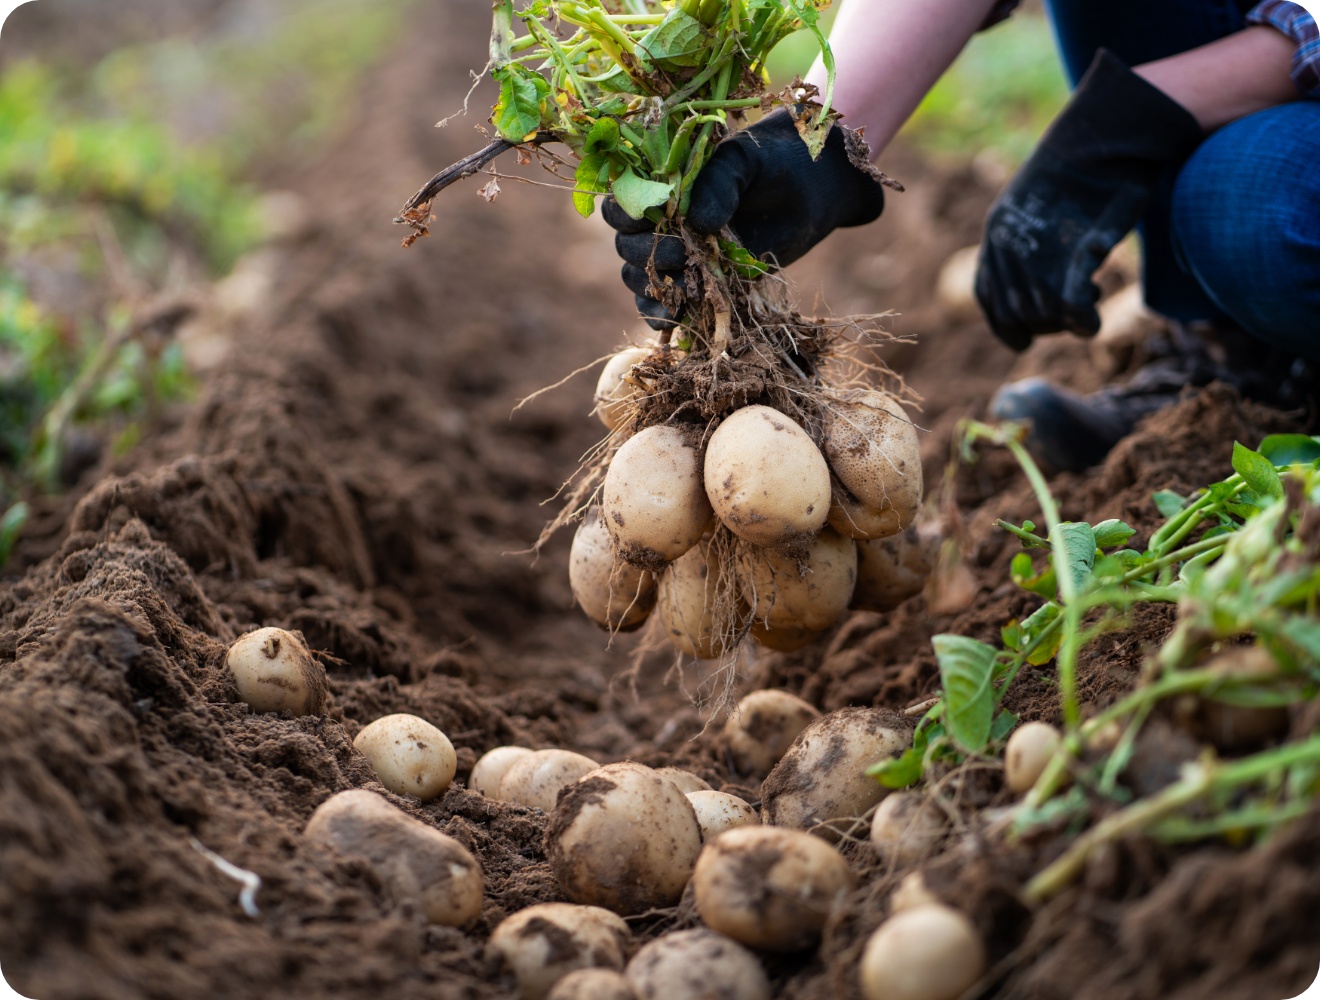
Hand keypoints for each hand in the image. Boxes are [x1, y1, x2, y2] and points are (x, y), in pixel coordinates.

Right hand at [604, 108, 886, 329]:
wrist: (811, 187)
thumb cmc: (772, 162)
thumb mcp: (744, 161)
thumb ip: (718, 183)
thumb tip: (697, 222)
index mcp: (658, 184)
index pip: (620, 204)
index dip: (627, 215)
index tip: (657, 218)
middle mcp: (659, 221)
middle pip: (626, 246)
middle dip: (648, 253)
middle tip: (682, 251)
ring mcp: (676, 254)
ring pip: (639, 278)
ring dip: (656, 286)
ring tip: (687, 285)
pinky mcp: (696, 282)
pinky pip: (662, 305)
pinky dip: (662, 314)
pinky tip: (677, 317)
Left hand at [975, 49, 1203, 351]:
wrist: (1110, 134)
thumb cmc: (1085, 165)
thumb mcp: (1043, 202)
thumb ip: (1030, 241)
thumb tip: (1038, 280)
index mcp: (997, 232)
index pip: (987, 296)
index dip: (1005, 324)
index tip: (1024, 339)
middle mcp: (1009, 247)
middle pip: (1016, 314)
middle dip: (1046, 323)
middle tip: (1075, 305)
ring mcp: (1041, 252)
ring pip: (1042, 317)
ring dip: (1066, 321)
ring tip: (1092, 294)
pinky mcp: (1079, 254)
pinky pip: (1070, 309)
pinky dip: (1082, 324)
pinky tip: (1092, 323)